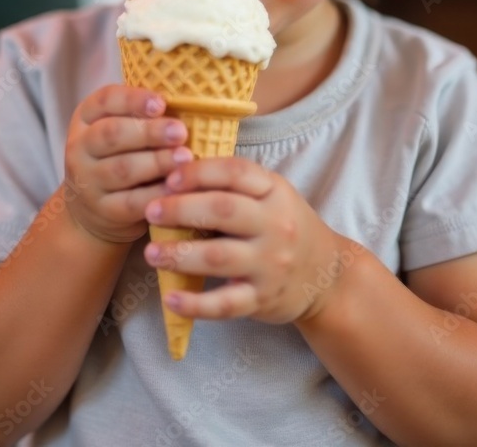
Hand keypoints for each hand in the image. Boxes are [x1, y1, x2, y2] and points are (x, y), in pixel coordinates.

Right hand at [64, 85, 193, 244]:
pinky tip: (178, 187)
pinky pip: (132, 201)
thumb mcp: (121, 127)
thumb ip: (144, 115)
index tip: (162, 103)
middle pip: (112, 134)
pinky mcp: (103, 210)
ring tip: (185, 157)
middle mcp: (80, 147)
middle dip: (149, 132)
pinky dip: (157, 193)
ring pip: (122, 169)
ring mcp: (88, 180)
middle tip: (180, 131)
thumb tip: (189, 103)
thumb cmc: (120, 153)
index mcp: (86, 117)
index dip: (134, 100)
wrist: (92, 207)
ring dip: (157, 162)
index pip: (105, 100)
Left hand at [143, 157, 348, 324]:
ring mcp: (270, 264)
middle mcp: (275, 225)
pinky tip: (170, 297)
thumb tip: (177, 172)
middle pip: (223, 210)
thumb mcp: (272, 195)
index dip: (199, 171)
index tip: (170, 177)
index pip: (235, 172)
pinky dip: (195, 304)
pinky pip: (225, 304)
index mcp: (274, 191)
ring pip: (219, 257)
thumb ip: (235, 184)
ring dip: (180, 254)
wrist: (326, 275)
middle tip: (150, 211)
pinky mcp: (262, 299)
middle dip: (181, 209)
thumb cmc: (286, 225)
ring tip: (151, 253)